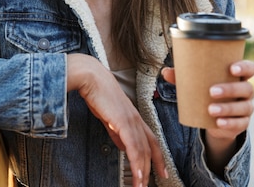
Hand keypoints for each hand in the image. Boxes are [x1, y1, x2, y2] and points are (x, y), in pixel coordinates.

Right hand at [68, 54, 167, 186]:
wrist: (92, 78)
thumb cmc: (98, 93)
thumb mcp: (108, 115)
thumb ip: (116, 131)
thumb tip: (122, 145)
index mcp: (134, 117)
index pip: (151, 140)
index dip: (158, 157)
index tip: (162, 171)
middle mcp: (136, 120)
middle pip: (150, 148)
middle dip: (153, 168)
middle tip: (152, 183)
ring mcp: (131, 121)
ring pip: (142, 151)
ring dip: (142, 170)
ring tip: (141, 185)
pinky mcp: (124, 122)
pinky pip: (133, 147)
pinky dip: (136, 162)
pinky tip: (137, 174)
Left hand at [161, 60, 253, 172]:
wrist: (213, 119)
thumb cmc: (206, 93)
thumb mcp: (196, 84)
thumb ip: (182, 77)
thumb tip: (165, 72)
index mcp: (237, 77)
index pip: (250, 68)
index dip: (244, 67)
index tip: (231, 68)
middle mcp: (246, 92)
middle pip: (246, 88)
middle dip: (230, 89)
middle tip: (211, 91)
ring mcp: (246, 108)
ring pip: (244, 107)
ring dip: (227, 108)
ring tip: (210, 109)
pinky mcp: (242, 123)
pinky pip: (240, 124)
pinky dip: (229, 123)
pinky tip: (219, 123)